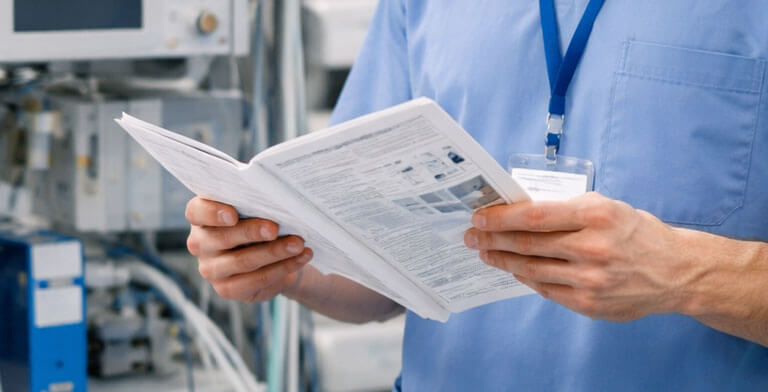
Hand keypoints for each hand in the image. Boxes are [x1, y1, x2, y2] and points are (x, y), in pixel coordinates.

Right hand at [185, 197, 312, 302]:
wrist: (271, 254)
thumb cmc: (261, 222)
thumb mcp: (255, 210)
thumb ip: (256, 204)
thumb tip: (278, 201)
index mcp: (201, 218)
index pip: (196, 211)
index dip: (212, 213)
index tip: (233, 215)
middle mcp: (201, 244)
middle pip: (223, 238)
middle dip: (252, 232)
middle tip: (276, 228)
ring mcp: (211, 269)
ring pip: (243, 261)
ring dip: (274, 252)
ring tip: (298, 244)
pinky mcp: (228, 289)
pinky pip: (257, 280)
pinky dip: (283, 268)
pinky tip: (300, 258)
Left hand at [464, 192, 700, 320]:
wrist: (675, 271)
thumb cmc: (636, 233)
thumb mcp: (606, 207)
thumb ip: (566, 210)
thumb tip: (519, 211)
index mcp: (596, 215)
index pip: (535, 216)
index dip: (501, 218)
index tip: (480, 216)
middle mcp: (593, 247)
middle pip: (527, 243)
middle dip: (492, 239)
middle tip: (471, 235)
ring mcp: (590, 279)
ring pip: (531, 269)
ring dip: (502, 260)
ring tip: (485, 252)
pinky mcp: (589, 303)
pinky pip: (545, 289)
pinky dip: (524, 277)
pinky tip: (511, 269)